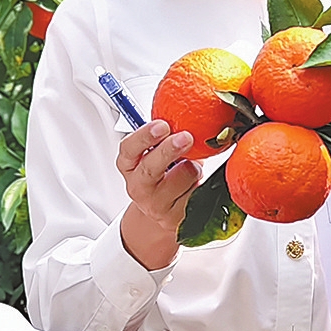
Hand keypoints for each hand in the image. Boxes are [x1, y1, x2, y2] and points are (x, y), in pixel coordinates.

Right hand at [117, 120, 200, 270]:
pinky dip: (201, 185)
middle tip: (186, 137)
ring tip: (193, 167)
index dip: (144, 136)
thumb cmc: (164, 173)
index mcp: (129, 165)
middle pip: (151, 168)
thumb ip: (166, 135)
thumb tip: (190, 112)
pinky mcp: (174, 219)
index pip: (129, 148)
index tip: (162, 125)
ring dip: (194, 167)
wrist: (164, 211)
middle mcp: (138, 186)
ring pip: (182, 178)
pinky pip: (196, 194)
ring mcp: (155, 205)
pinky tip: (197, 184)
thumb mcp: (159, 151)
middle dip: (169, 150)